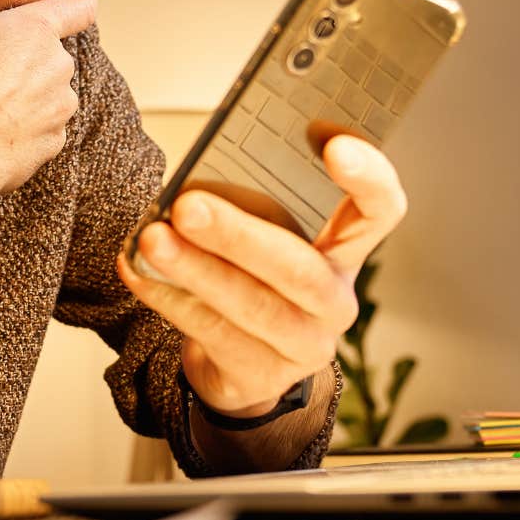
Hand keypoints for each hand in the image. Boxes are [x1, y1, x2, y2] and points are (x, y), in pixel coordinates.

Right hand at [0, 0, 96, 278]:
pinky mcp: (52, 144)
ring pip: (52, 95)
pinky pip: (46, 132)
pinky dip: (26, 132)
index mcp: (35, 30)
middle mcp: (58, 66)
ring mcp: (59, 108)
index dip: (76, 5)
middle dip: (28, 60)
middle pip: (55, 54)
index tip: (64, 9)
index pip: (82, 6)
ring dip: (31, 97)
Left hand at [117, 133, 405, 417]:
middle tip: (188, 205)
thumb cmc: (255, 279)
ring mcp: (304, 344)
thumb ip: (253, 207)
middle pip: (300, 269)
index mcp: (346, 251)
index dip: (368, 178)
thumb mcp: (269, 238)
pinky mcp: (261, 374)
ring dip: (196, 270)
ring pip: (252, 306)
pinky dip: (170, 298)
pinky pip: (213, 333)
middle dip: (239, 235)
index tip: (333, 145)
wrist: (243, 366)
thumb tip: (196, 183)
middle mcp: (335, 300)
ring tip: (153, 240)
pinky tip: (139, 270)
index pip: (380, 210)